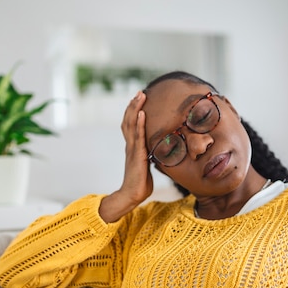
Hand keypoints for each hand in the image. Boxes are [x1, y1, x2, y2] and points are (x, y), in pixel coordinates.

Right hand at [99, 91, 152, 221]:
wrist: (132, 195)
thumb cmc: (140, 183)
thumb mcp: (146, 166)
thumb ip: (149, 156)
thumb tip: (158, 152)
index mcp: (133, 147)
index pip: (130, 125)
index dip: (133, 112)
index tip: (139, 100)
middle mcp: (131, 146)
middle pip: (129, 120)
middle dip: (133, 105)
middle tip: (139, 92)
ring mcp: (132, 149)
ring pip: (131, 124)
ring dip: (135, 109)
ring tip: (140, 96)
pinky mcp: (137, 155)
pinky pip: (138, 137)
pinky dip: (138, 124)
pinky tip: (141, 114)